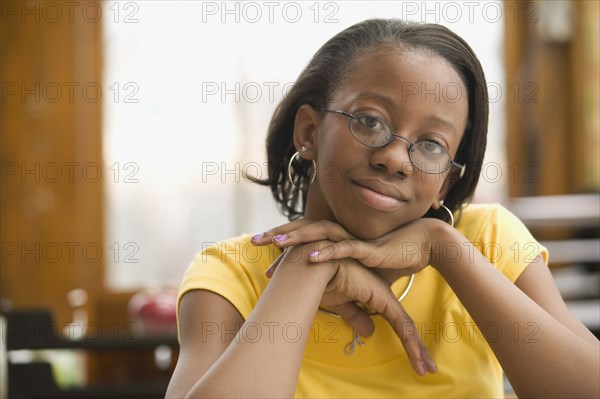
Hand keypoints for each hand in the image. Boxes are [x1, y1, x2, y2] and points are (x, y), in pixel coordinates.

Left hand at [253, 218, 444, 278]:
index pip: (305, 239)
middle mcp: (342, 235)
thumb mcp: (361, 274)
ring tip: (275, 243)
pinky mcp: (367, 248)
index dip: (284, 243)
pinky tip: (308, 257)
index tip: (262, 253)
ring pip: (319, 235)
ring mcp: (353, 240)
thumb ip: (344, 282)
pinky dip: (326, 252)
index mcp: (337, 239)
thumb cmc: (391, 259)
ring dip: (297, 238)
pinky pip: (343, 249)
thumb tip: (330, 295)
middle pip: (305, 231)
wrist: (421, 246)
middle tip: (254, 240)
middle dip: (279, 234)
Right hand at [273, 242, 436, 375]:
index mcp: (374, 295)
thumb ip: (356, 316)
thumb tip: (369, 331)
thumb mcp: (342, 303)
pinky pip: (401, 324)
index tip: (414, 357)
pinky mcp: (383, 299)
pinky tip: (418, 356)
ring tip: (428, 369)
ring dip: (418, 350)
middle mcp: (383, 295)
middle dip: (417, 347)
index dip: (404, 340)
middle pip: (404, 325)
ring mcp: (385, 297)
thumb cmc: (324, 281)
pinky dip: (411, 343)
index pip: (394, 322)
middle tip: (429, 367)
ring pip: (406, 327)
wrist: (318, 267)